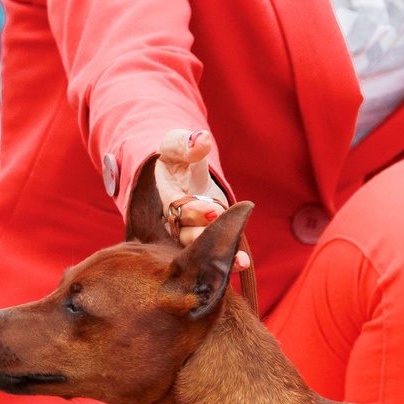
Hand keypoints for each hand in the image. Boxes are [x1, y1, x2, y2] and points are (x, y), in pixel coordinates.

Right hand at [152, 129, 250, 270]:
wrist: (183, 174)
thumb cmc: (178, 157)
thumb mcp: (178, 145)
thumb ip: (186, 144)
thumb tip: (201, 140)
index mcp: (160, 196)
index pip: (174, 208)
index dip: (193, 212)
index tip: (215, 211)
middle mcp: (169, 221)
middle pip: (182, 234)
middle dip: (203, 237)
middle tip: (224, 237)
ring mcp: (185, 234)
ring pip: (196, 250)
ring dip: (217, 256)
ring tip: (239, 260)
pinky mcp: (200, 241)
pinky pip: (210, 253)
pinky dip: (226, 259)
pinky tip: (243, 263)